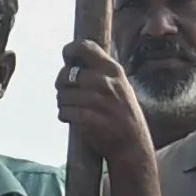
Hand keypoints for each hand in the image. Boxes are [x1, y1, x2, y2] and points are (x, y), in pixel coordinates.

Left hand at [53, 39, 156, 176]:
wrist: (133, 147)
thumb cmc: (123, 115)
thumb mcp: (121, 86)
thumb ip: (101, 72)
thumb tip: (74, 60)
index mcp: (114, 71)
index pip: (85, 47)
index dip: (70, 50)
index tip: (67, 59)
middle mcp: (106, 83)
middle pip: (67, 73)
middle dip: (62, 84)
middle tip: (67, 92)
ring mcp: (98, 101)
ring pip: (63, 94)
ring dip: (63, 102)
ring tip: (73, 109)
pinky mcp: (89, 120)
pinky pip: (64, 112)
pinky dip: (64, 115)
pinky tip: (73, 119)